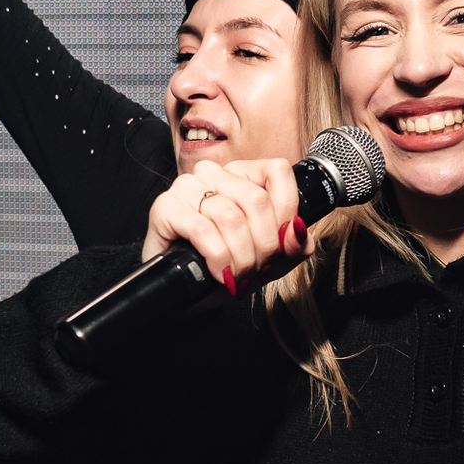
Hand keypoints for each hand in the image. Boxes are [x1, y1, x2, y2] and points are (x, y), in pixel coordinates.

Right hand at [141, 159, 313, 293]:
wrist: (190, 291)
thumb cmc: (230, 266)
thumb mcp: (274, 257)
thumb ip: (294, 243)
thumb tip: (298, 230)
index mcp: (242, 173)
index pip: (277, 172)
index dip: (286, 212)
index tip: (281, 244)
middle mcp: (214, 173)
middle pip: (256, 200)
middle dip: (264, 244)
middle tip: (259, 269)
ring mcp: (187, 186)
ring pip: (230, 217)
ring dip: (241, 256)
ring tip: (240, 274)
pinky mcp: (165, 207)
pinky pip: (203, 231)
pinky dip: (219, 258)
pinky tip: (220, 273)